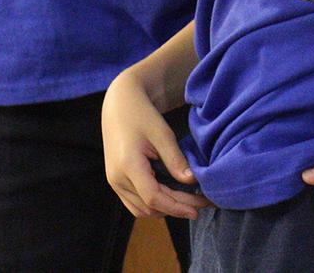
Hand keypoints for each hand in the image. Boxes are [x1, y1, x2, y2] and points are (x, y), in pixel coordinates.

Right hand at [101, 71, 205, 220]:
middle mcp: (117, 178)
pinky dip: (152, 205)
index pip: (153, 198)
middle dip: (176, 208)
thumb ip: (176, 160)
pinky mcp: (115, 180)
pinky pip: (134, 203)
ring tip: (187, 202)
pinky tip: (169, 197)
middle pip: (149, 206)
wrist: (119, 103)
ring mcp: (114, 181)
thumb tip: (192, 181)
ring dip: (164, 209)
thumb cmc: (141, 114)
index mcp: (128, 165)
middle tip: (200, 204)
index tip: (197, 209)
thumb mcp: (162, 133)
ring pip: (141, 209)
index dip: (177, 207)